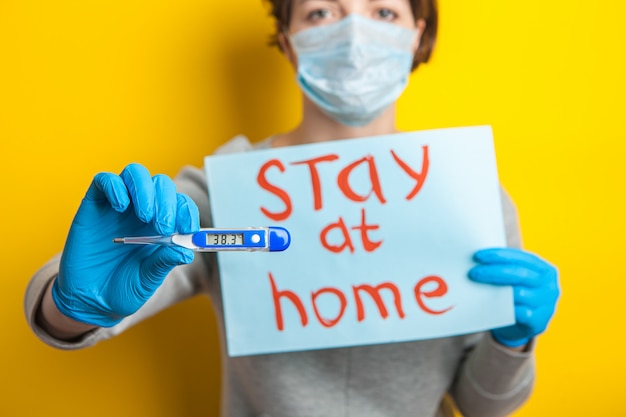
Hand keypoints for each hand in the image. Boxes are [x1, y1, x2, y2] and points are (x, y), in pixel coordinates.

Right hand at [52, 163, 199, 326]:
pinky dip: (116, 187)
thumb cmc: (123, 289)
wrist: (89, 300)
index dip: (187, 211)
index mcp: (163, 226)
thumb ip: (164, 263)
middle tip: (164, 227)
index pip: (181, 204)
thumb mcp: (148, 280)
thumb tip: (186, 252)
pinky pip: (105, 180)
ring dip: (146, 190)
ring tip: (145, 217)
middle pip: (161, 184)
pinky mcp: (94, 204)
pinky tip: (120, 207)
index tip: (188, 229)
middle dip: (167, 201)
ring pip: (136, 173)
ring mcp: (119, 205)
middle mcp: (143, 210)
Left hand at [468, 248, 559, 347]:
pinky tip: (489, 306)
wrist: (521, 327)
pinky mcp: (538, 322)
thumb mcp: (515, 279)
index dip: (499, 255)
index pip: (521, 258)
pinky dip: (503, 309)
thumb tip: (478, 260)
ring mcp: (547, 306)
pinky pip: (518, 313)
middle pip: (520, 274)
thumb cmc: (515, 295)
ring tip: (477, 288)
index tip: (478, 256)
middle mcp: (550, 286)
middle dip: (494, 271)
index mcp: (544, 270)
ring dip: (496, 290)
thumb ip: (505, 268)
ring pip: (519, 294)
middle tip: (474, 272)